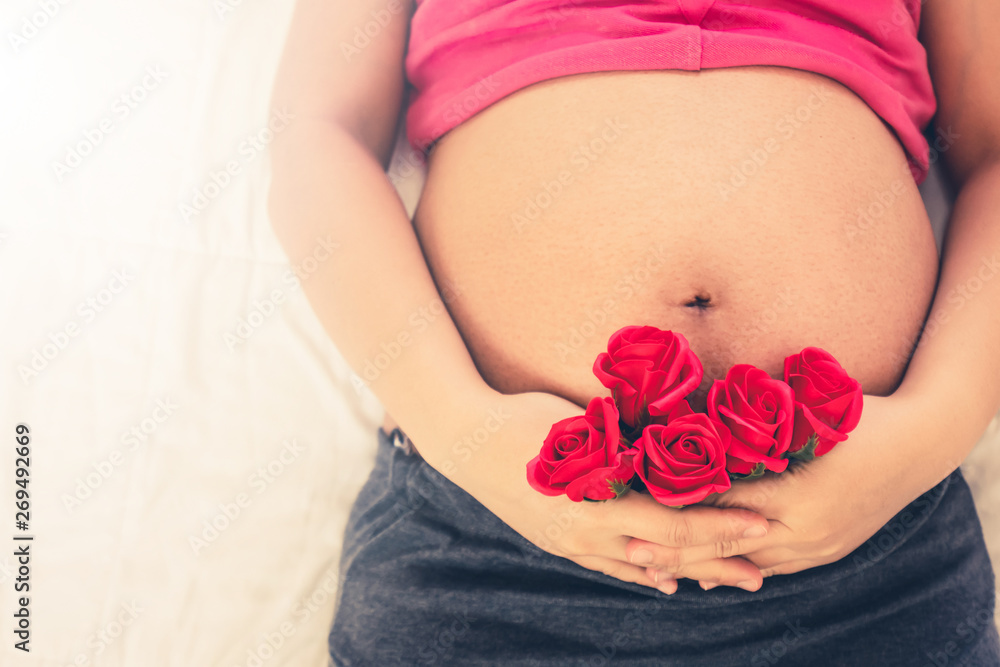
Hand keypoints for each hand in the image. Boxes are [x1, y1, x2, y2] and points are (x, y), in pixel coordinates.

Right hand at [438, 390, 771, 593]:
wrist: (464, 441)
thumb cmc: (525, 418)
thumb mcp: (580, 429)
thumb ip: (626, 451)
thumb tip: (678, 455)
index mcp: (597, 501)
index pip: (674, 522)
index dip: (720, 525)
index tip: (762, 524)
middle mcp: (586, 532)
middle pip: (665, 555)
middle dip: (716, 562)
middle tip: (760, 570)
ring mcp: (570, 544)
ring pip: (640, 567)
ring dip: (684, 574)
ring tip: (722, 580)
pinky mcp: (557, 543)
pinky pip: (607, 567)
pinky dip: (640, 574)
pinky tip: (663, 582)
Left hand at [635, 393, 943, 587]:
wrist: (919, 445)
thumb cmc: (856, 417)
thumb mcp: (803, 419)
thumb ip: (750, 432)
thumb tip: (694, 429)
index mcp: (795, 494)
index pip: (722, 507)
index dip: (677, 509)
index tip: (637, 508)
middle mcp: (804, 530)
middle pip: (726, 546)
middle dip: (676, 550)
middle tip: (631, 551)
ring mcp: (817, 547)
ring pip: (747, 565)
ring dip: (703, 566)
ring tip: (658, 569)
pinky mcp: (826, 552)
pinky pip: (772, 570)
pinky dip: (737, 570)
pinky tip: (707, 573)